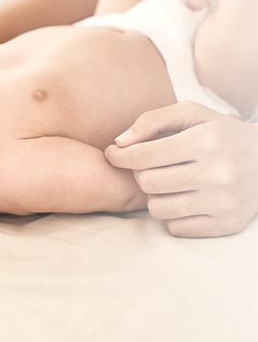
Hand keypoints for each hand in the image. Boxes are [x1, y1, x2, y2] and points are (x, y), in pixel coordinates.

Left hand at [105, 102, 257, 236]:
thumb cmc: (219, 132)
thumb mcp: (190, 113)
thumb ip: (151, 121)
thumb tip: (119, 143)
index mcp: (204, 142)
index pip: (143, 156)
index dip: (120, 155)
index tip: (114, 153)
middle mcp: (216, 174)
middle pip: (148, 183)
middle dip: (140, 173)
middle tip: (148, 166)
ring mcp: (224, 202)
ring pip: (158, 209)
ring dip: (153, 196)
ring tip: (164, 182)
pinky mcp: (228, 224)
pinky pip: (177, 228)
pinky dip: (171, 215)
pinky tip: (180, 198)